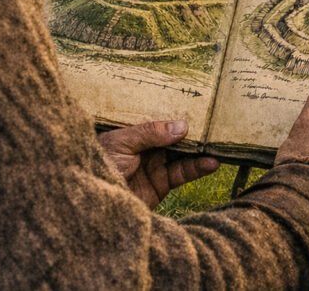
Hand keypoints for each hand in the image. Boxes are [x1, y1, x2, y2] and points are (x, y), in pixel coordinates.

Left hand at [98, 120, 219, 208]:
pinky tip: (211, 163)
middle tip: (216, 122)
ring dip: (201, 149)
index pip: (159, 118)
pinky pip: (184, 173)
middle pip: (175, 135)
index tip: (199, 104)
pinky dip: (198, 168)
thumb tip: (183, 126)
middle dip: (194, 129)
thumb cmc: (99, 164)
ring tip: (219, 144)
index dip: (177, 111)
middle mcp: (146, 146)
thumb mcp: (122, 142)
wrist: (89, 204)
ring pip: (183, 153)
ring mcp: (154, 165)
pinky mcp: (161, 184)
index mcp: (133, 131)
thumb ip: (152, 133)